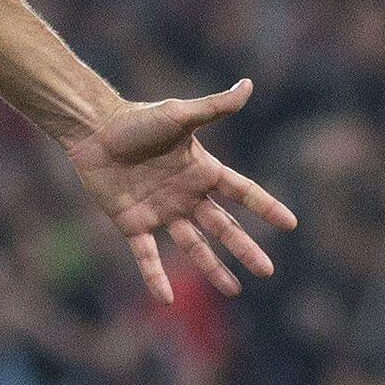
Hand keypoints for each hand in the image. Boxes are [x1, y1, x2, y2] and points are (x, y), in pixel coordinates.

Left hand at [60, 80, 297, 303]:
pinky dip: (155, 277)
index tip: (290, 224)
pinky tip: (166, 300)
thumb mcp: (179, 115)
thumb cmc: (137, 119)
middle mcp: (186, 195)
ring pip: (193, 247)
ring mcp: (161, 212)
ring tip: (234, 291)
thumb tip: (247, 85)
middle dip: (245, 249)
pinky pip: (146, 256)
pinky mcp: (132, 223)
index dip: (265, 207)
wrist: (93, 130)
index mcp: (202, 171)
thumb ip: (214, 107)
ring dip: (212, 268)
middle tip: (268, 272)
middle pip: (223, 227)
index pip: (243, 193)